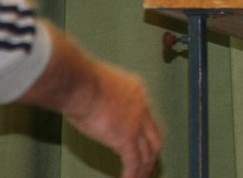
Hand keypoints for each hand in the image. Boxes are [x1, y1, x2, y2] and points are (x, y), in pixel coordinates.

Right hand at [65, 61, 162, 177]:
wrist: (81, 83)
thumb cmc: (81, 80)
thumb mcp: (97, 85)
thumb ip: (99, 97)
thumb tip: (88, 104)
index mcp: (136, 92)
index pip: (146, 117)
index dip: (145, 134)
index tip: (141, 145)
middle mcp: (142, 108)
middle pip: (154, 137)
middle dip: (152, 154)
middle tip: (147, 167)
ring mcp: (136, 123)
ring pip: (147, 152)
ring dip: (144, 169)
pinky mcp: (126, 138)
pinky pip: (133, 162)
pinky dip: (132, 175)